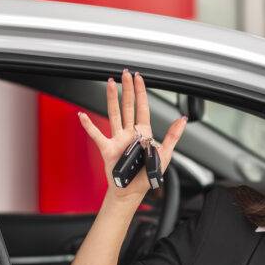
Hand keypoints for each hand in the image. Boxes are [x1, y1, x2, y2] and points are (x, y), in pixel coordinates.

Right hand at [77, 69, 187, 201]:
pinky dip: (89, 126)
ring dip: (111, 98)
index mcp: (144, 133)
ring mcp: (117, 139)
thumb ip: (173, 136)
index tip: (139, 78)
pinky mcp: (107, 149)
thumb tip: (183, 119)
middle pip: (128, 106)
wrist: (132, 192)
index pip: (142, 107)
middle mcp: (129, 133)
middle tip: (124, 73)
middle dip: (127, 89)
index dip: (141, 92)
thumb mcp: (165, 155)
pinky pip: (96, 135)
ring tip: (108, 83)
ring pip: (114, 114)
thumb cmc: (146, 176)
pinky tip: (82, 116)